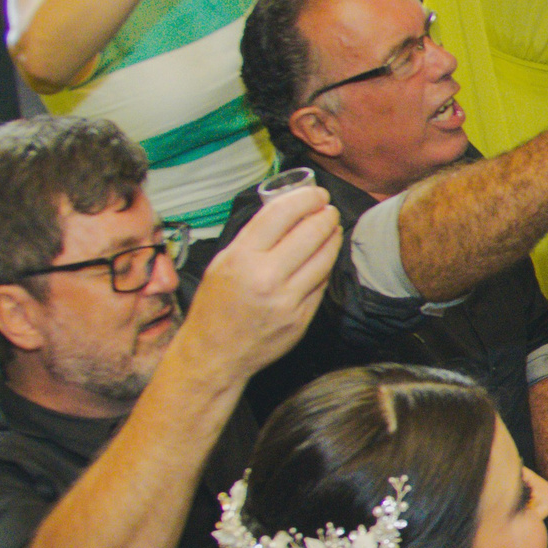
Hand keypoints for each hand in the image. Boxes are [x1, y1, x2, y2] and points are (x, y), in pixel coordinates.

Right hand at [179, 185, 342, 379]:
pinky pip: (322, 283)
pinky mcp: (302, 318)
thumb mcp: (223, 263)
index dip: (305, 198)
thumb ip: (254, 238)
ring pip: (324, 258)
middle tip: (328, 208)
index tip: (316, 193)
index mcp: (241, 258)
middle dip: (325, 215)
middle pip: (311, 233)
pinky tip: (324, 256)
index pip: (281, 214)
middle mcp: (266, 277)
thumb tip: (286, 211)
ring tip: (332, 227)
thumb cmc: (215, 305)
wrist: (215, 353)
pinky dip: (325, 265)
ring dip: (332, 237)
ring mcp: (288, 300)